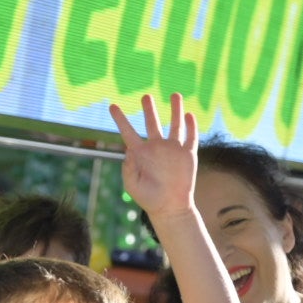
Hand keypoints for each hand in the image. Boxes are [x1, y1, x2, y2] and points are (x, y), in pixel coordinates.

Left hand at [108, 93, 196, 217]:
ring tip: (175, 94)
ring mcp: (173, 150)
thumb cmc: (149, 199)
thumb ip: (128, 168)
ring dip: (175, 110)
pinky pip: (190, 137)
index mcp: (140, 154)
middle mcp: (156, 148)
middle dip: (149, 109)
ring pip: (174, 124)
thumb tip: (129, 151)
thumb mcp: (132, 185)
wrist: (171, 208)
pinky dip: (190, 125)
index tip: (112, 106)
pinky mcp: (188, 155)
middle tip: (146, 96)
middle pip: (152, 123)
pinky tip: (189, 114)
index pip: (128, 132)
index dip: (120, 119)